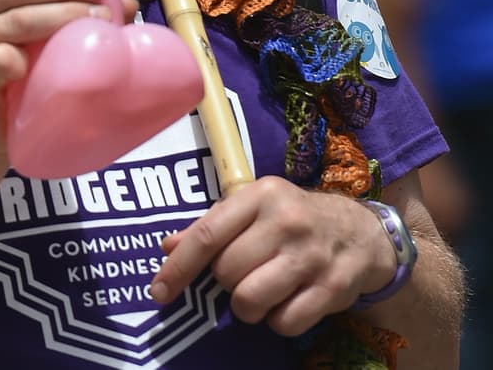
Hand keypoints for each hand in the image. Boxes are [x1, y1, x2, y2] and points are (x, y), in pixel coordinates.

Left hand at [150, 177, 398, 334]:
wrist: (360, 231)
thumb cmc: (292, 217)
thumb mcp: (252, 207)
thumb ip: (211, 226)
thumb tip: (167, 247)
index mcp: (260, 195)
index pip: (208, 234)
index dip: (179, 268)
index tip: (158, 292)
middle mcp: (285, 222)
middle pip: (227, 273)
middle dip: (227, 282)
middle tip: (245, 271)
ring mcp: (310, 257)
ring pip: (250, 301)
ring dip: (248, 306)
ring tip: (262, 289)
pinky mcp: (332, 290)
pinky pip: (283, 323)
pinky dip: (277, 321)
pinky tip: (288, 300)